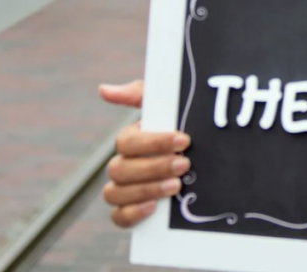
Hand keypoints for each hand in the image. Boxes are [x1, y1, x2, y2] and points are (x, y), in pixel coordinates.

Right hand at [98, 80, 190, 227]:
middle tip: (184, 164)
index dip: (154, 142)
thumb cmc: (179, 126)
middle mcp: (121, 165)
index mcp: (129, 140)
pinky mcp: (129, 211)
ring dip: (146, 189)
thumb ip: (139, 94)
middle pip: (120, 169)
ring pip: (115, 193)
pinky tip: (154, 207)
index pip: (127, 142)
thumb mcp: (165, 106)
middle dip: (154, 167)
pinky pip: (118, 217)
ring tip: (176, 185)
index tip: (183, 140)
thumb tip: (103, 89)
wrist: (203, 154)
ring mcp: (123, 189)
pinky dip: (132, 213)